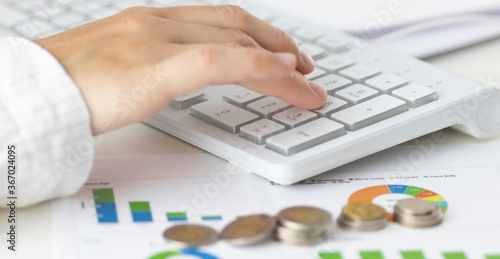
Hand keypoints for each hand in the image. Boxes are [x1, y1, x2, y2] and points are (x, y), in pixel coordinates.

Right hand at [34, 5, 326, 134]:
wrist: (28, 92)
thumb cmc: (70, 83)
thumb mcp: (123, 64)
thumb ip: (157, 62)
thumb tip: (185, 73)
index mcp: (152, 21)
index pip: (222, 21)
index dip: (261, 36)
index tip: (284, 55)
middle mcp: (159, 22)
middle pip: (237, 28)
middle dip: (280, 47)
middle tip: (306, 70)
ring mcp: (156, 41)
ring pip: (237, 45)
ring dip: (280, 65)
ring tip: (307, 86)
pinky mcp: (152, 67)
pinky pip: (218, 62)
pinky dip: (257, 68)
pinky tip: (283, 76)